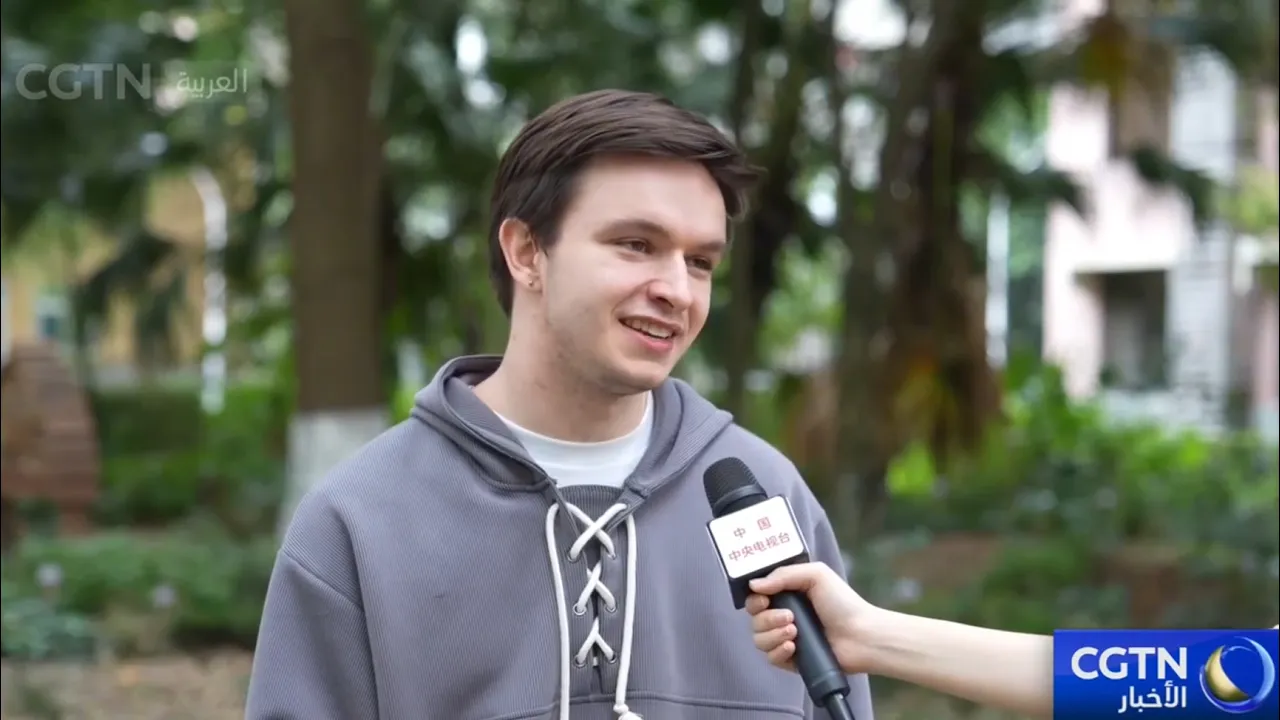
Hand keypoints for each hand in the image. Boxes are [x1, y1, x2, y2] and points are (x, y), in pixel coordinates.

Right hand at [744, 562, 876, 674]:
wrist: (861, 635)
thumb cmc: (842, 602)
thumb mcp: (816, 575)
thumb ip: (783, 575)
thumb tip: (753, 585)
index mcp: (787, 595)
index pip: (756, 598)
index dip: (755, 600)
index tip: (764, 600)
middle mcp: (783, 616)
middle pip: (754, 620)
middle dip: (766, 618)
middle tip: (789, 617)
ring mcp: (786, 639)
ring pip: (759, 640)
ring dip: (773, 635)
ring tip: (794, 633)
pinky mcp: (792, 660)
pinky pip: (770, 658)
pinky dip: (778, 652)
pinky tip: (793, 647)